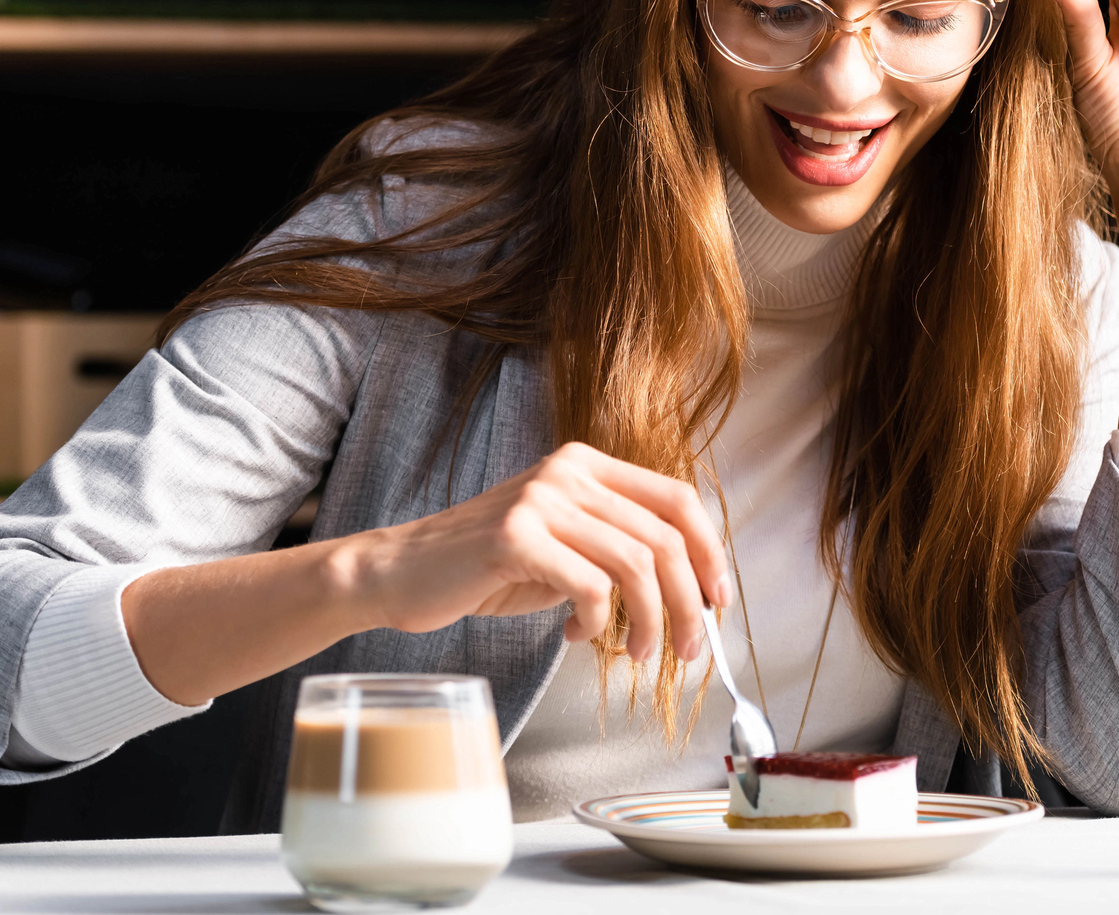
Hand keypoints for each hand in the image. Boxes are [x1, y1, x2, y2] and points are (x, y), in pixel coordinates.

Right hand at [341, 442, 731, 661]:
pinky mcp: (515, 537)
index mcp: (587, 465)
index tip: (719, 600)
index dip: (709, 552)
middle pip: (664, 538)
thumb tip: (690, 588)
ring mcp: (541, 500)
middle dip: (689, 603)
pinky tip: (577, 635)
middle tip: (691, 650)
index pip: (677, 499)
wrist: (399, 573)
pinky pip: (590, 586)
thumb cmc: (488, 568)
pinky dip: (597, 622)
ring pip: (635, 564)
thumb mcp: (565, 544)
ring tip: (639, 654)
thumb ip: (617, 546)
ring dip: (650, 622)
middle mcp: (568, 471)